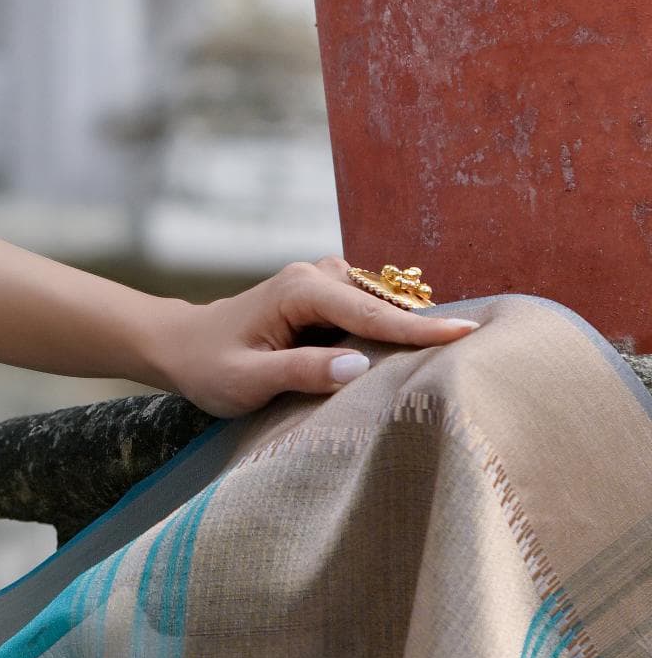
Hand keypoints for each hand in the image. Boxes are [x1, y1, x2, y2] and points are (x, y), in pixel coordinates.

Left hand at [146, 261, 478, 420]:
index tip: (468, 332)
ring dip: (408, 326)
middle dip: (424, 326)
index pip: (372, 314)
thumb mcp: (248, 380)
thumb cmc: (208, 366)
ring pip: (380, 304)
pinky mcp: (325, 295)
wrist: (180, 345)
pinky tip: (409, 351)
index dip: (420, 329)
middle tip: (476, 348)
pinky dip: (389, 327)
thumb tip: (359, 366)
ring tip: (451, 351)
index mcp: (300, 292)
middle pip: (384, 304)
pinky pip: (368, 309)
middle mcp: (315, 276)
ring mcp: (321, 281)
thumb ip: (301, 372)